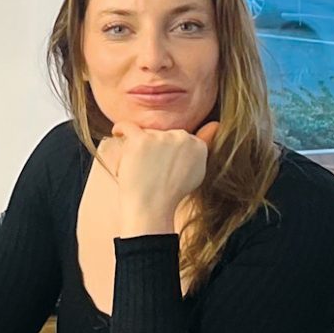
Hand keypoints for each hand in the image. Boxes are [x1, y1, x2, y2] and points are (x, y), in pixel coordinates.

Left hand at [96, 121, 217, 235]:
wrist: (151, 208)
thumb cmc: (171, 194)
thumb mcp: (197, 172)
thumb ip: (205, 146)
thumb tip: (215, 124)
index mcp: (197, 145)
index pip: (178, 139)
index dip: (167, 153)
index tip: (161, 167)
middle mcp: (182, 137)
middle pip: (162, 134)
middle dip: (155, 149)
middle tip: (151, 170)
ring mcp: (161, 138)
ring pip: (146, 133)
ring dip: (139, 148)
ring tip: (140, 169)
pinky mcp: (141, 140)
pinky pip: (127, 127)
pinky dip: (120, 130)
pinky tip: (118, 134)